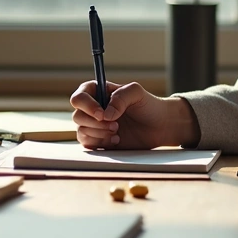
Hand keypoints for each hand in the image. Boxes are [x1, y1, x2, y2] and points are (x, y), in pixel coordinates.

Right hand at [69, 81, 191, 148]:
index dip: (87, 106)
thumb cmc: (148, 105)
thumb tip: (105, 115)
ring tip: (117, 132)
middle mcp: (93, 109)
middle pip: (77, 116)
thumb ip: (120, 97)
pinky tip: (116, 140)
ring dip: (99, 134)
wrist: (160, 126)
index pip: (79, 97)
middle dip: (96, 124)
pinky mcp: (99, 141)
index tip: (102, 114)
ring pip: (81, 132)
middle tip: (116, 125)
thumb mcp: (136, 92)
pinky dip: (101, 144)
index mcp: (98, 93)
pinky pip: (88, 144)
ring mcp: (95, 126)